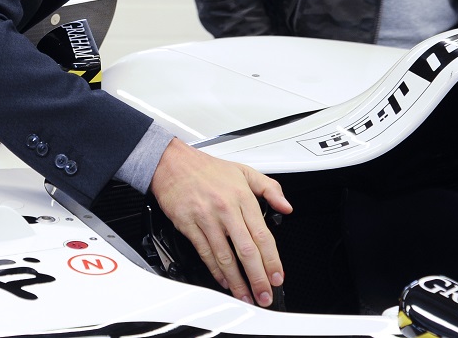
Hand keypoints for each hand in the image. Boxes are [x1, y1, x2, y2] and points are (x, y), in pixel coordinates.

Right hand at [149, 138, 292, 306]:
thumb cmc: (206, 168)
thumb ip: (269, 188)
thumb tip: (286, 206)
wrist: (172, 162)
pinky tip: (223, 280)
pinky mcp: (188, 225)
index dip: (271, 259)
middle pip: (246, 250)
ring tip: (245, 295)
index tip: (277, 276)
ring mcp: (206, 218)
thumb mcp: (243, 170)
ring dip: (236, 281)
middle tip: (265, 295)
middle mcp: (225, 208)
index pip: (262, 235)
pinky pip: (204, 252)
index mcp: (241, 196)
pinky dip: (215, 270)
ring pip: (224, 256)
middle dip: (257, 277)